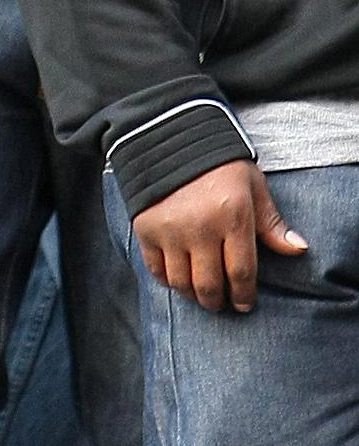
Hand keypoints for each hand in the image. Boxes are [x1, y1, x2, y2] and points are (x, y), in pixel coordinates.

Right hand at [132, 161, 306, 313]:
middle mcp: (200, 228)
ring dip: (193, 295)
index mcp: (232, 217)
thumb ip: (271, 223)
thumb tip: (298, 250)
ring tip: (201, 295)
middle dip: (218, 302)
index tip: (245, 304)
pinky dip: (168, 280)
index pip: (241, 272)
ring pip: (182, 282)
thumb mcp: (253, 187)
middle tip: (222, 304)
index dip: (244, 294)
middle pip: (210, 284)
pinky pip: (156, 270)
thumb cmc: (220, 166)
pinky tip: (178, 279)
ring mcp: (170, 231)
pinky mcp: (146, 230)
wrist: (171, 141)